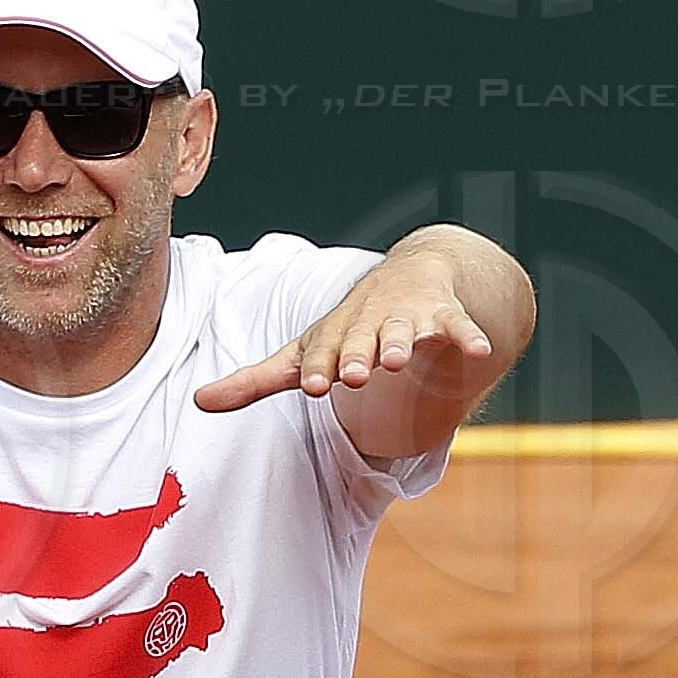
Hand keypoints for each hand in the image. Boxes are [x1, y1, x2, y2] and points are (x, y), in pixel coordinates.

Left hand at [193, 243, 508, 414]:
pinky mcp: (444, 314)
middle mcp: (369, 323)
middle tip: (354, 373)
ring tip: (400, 359)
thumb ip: (256, 381)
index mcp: (334, 334)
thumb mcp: (304, 350)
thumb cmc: (349, 327)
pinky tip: (480, 351)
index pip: (323, 354)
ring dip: (403, 342)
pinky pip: (458, 326)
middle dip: (357, 355)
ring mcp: (408, 317)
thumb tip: (197, 403)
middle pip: (362, 341)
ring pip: (406, 330)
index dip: (319, 368)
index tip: (314, 385)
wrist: (411, 273)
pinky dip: (469, 336)